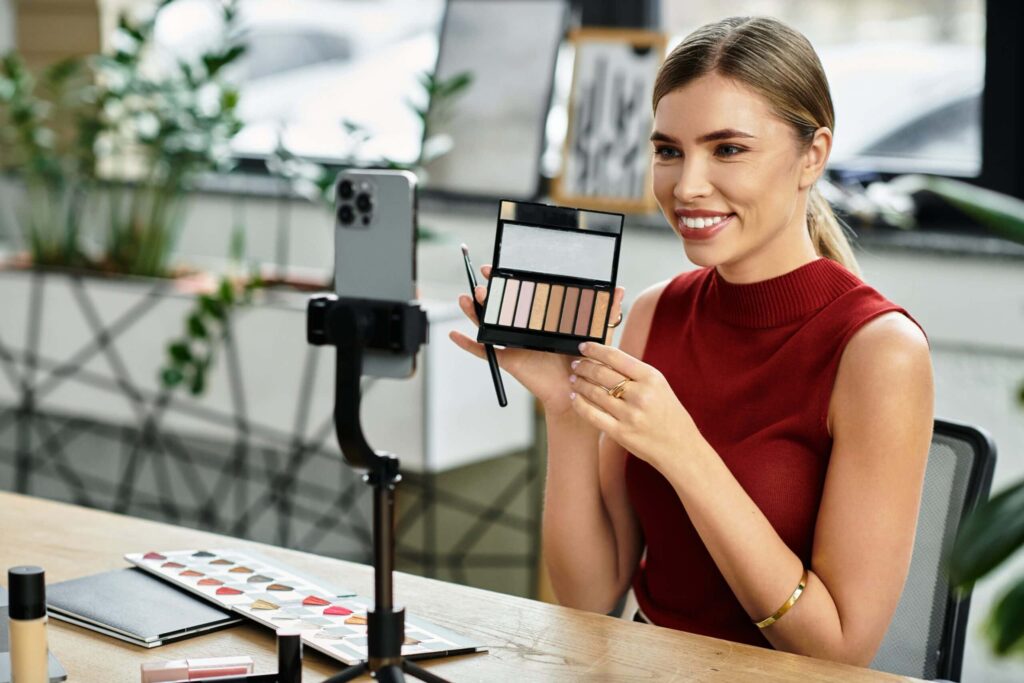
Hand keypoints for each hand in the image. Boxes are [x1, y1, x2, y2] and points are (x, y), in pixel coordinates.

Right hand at [448, 265, 624, 415]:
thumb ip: (603, 311)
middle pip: (498, 305)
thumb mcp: (594, 333)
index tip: (498, 265)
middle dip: (487, 291)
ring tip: (466, 298)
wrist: (577, 391)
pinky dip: (467, 344)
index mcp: (539, 318)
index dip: (506, 279)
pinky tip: (454, 334)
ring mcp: (511, 343)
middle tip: (481, 279)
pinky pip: (482, 352)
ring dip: (473, 311)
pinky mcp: (507, 360)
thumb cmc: (583, 363)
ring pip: (486, 324)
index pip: (519, 293)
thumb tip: (618, 289)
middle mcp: (521, 328)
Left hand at [567, 342, 698, 468]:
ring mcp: (630, 414)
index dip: (595, 349)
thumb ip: (636, 374)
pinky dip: (579, 404)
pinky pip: (592, 414)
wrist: (680, 448)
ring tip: (574, 379)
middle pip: (601, 373)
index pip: (615, 357)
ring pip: (594, 393)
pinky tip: (575, 398)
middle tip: (575, 364)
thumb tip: (606, 358)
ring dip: (579, 383)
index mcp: (651, 378)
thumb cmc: (669, 415)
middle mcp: (640, 394)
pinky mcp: (620, 433)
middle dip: (584, 366)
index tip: (583, 347)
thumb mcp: (659, 387)